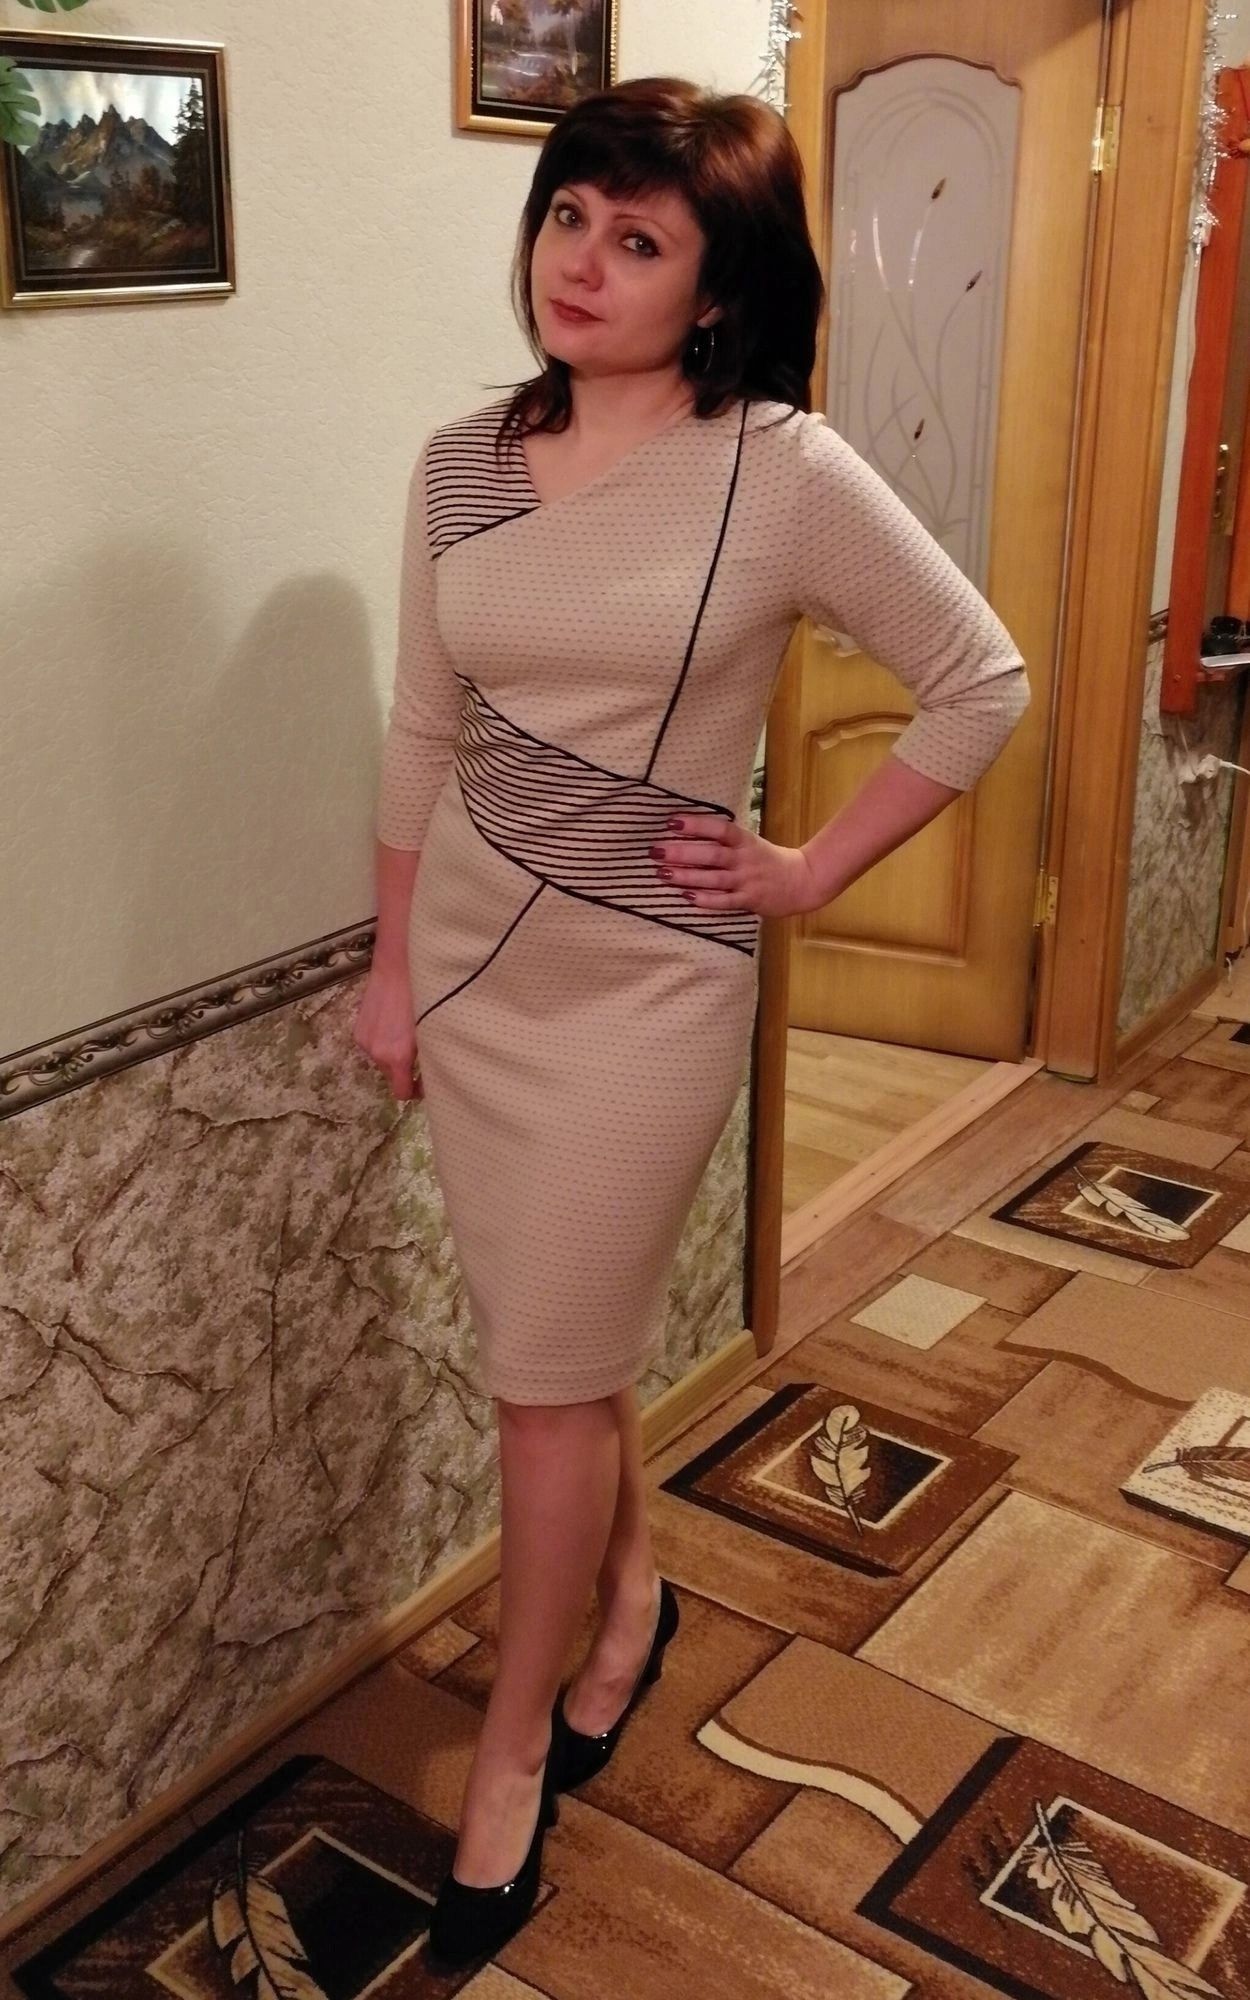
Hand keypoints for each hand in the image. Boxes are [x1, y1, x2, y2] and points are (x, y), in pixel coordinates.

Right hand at [353, 961, 422, 1101]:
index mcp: (396, 1056)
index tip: (426, 1084)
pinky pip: (373, 1043)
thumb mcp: (432, 1030)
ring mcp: (363, 1040)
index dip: (415, 1092)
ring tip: (406, 1031)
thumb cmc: (424, 996)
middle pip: (391, 1075)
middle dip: (406, 1068)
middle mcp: (376, 1052)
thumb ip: (430, 1057)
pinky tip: (393, 1021)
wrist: (398, 965)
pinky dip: (383, 1039)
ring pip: (381, 1058)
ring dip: (393, 1052)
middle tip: (421, 1052)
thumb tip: (434, 1073)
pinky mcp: (357, 1027)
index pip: (401, 1092)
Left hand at [650, 813, 822, 918]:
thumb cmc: (767, 860)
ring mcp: (747, 881)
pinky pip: (724, 901)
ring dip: (687, 877)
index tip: (671, 822)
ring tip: (663, 873)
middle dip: (682, 853)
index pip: (719, 829)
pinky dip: (706, 900)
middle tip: (656, 851)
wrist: (801, 881)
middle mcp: (744, 859)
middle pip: (711, 854)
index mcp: (744, 841)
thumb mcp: (749, 842)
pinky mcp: (749, 900)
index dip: (696, 825)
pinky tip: (686, 897)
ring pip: (714, 879)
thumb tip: (686, 830)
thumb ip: (724, 839)